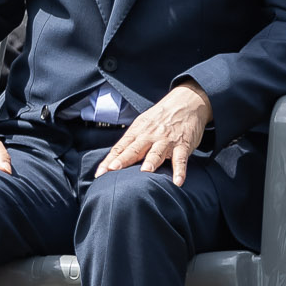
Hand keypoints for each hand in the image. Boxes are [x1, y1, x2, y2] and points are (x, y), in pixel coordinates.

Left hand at [94, 83, 212, 185]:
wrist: (185, 103)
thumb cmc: (160, 118)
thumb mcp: (142, 124)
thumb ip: (131, 142)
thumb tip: (114, 159)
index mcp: (137, 132)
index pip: (120, 147)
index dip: (109, 160)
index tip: (100, 172)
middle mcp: (149, 136)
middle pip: (134, 149)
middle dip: (123, 160)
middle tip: (113, 169)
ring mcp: (166, 141)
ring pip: (157, 153)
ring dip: (151, 162)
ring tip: (145, 172)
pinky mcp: (183, 145)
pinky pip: (180, 159)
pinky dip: (180, 171)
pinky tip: (178, 182)